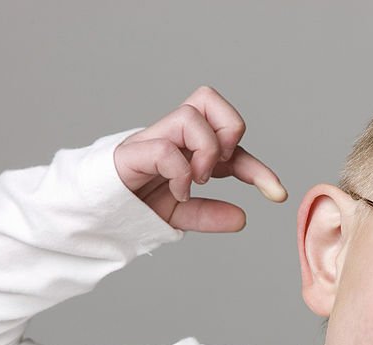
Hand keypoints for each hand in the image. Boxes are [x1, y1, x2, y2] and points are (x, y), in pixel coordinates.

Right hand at [114, 85, 286, 232]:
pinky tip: (178, 193)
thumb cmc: (135, 204)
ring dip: (206, 150)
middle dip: (229, 129)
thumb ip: (208, 215)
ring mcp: (152, 140)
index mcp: (188, 149)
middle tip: (224, 166)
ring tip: (200, 180)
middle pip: (207, 98)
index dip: (258, 167)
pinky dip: (180, 172)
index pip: (231, 142)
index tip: (276, 194)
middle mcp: (172, 138)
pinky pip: (165, 148)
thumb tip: (243, 219)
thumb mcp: (180, 215)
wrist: (96, 215)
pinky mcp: (132, 154)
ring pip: (190, 115)